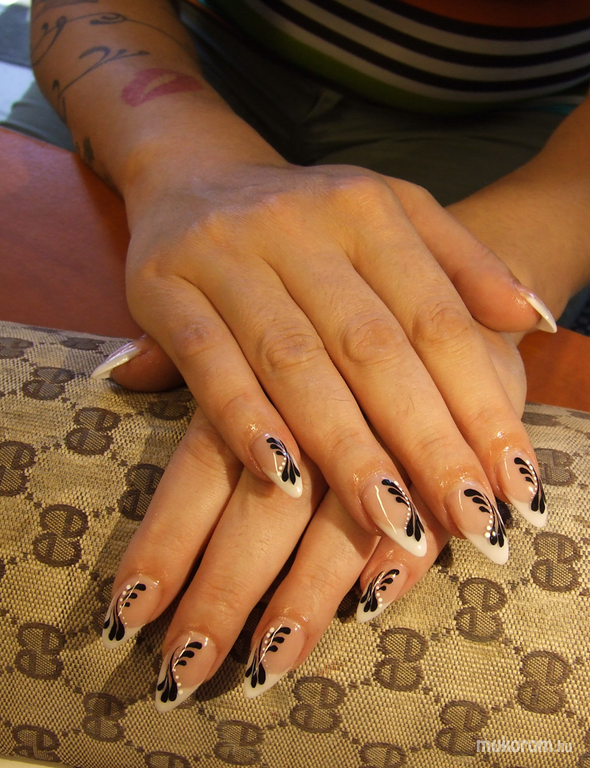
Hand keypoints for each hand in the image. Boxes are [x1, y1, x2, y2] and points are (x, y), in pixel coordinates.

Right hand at [94, 161, 550, 562]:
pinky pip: (208, 360)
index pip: (435, 318)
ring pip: (295, 362)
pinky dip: (245, 419)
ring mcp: (227, 253)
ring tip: (394, 522)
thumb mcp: (391, 213)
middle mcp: (300, 225)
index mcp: (368, 208)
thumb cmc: (307, 216)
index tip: (516, 485)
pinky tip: (284, 477)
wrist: (192, 173)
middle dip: (427, 443)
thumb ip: (462, 263)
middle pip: (373, 348)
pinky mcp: (163, 287)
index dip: (479, 403)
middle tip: (473, 524)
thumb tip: (532, 320)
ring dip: (346, 447)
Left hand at [101, 325, 530, 707]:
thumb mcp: (255, 308)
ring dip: (307, 596)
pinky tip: (370, 604)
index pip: (202, 469)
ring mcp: (388, 424)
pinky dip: (403, 558)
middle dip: (225, 592)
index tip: (131, 610)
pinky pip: (430, 503)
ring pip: (342, 524)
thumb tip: (120, 374)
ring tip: (268, 665)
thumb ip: (187, 350)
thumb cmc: (327, 300)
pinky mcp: (450, 436)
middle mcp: (318, 403)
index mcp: (259, 368)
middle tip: (184, 672)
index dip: (168, 541)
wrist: (428, 260)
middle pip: (265, 510)